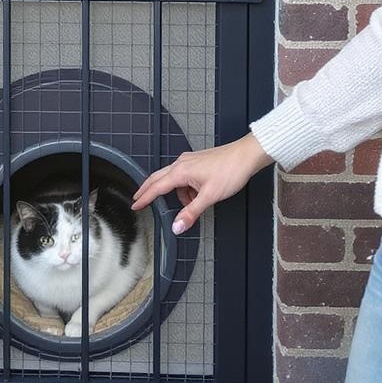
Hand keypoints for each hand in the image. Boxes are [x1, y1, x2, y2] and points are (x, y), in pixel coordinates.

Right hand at [131, 134, 272, 234]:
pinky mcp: (197, 162)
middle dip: (149, 190)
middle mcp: (182, 163)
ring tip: (191, 205)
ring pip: (174, 179)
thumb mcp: (209, 197)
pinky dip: (187, 188)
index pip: (157, 187)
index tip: (135, 204)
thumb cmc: (230, 171)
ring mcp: (190, 161)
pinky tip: (198, 195)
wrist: (245, 156)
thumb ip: (191, 212)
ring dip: (177, 194)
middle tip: (139, 200)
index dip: (145, 197)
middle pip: (158, 178)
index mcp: (181, 171)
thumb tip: (177, 226)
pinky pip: (184, 176)